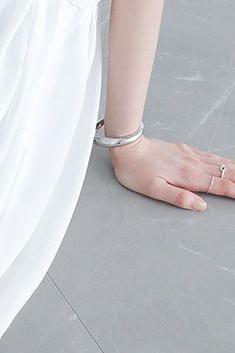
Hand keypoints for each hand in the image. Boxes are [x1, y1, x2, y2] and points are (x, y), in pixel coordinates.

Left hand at [108, 135, 234, 210]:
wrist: (127, 146)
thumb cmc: (136, 171)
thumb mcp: (154, 190)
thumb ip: (179, 198)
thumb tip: (201, 206)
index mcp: (188, 176)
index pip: (219, 185)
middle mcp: (193, 164)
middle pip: (225, 173)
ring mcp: (189, 155)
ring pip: (220, 163)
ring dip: (234, 169)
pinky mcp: (184, 149)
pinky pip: (210, 155)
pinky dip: (224, 160)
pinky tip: (228, 162)